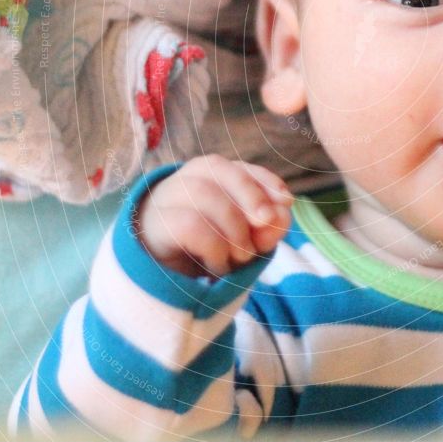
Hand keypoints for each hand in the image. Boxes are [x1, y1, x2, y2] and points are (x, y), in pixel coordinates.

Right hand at [136, 155, 293, 276]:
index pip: (238, 166)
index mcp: (209, 176)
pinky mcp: (155, 224)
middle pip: (218, 168)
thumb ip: (265, 228)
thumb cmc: (207, 248)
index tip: (287, 201)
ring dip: (233, 228)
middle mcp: (185, 178)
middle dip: (249, 193)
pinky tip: (219, 266)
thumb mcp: (243, 239)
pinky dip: (214, 247)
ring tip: (242, 257)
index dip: (264, 180)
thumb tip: (282, 216)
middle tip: (266, 223)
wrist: (157, 274)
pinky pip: (189, 224)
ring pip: (205, 193)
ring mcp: (166, 198)